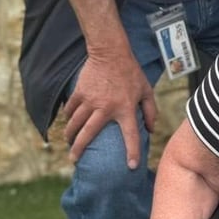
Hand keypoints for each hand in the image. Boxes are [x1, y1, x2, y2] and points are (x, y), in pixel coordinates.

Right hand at [63, 47, 155, 166]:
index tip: (131, 166)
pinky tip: (68, 122)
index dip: (133, 152)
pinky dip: (68, 117)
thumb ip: (150, 111)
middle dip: (79, 150)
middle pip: (88, 134)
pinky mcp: (79, 92)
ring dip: (70, 135)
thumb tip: (150, 130)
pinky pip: (70, 109)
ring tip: (69, 143)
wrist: (110, 51)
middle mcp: (106, 108)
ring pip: (75, 123)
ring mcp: (90, 100)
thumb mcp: (146, 91)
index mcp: (125, 109)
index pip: (131, 136)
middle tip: (74, 161)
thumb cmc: (131, 72)